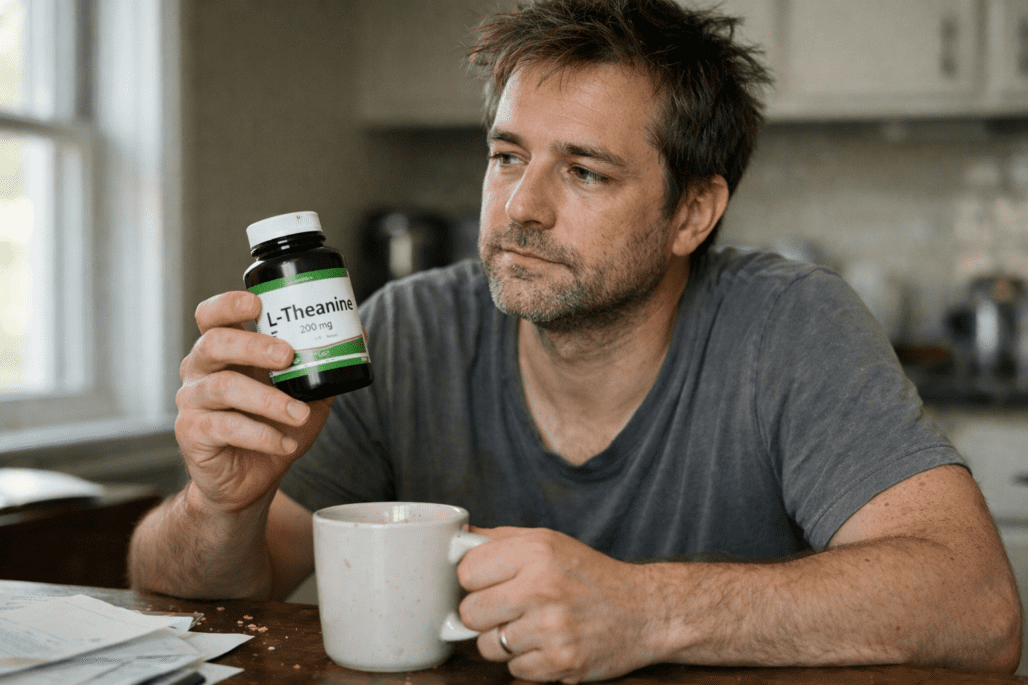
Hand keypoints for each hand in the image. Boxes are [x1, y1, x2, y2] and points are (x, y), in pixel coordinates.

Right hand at [175, 291, 333, 512]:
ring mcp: (192, 401)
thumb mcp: (304, 393)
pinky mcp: (192, 433)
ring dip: (268, 400)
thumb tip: (359, 333)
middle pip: (214, 343)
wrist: (252, 480)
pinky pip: (225, 427)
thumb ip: (322, 365)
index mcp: (224, 351)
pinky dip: (261, 435)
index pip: (212, 316)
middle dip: (253, 346)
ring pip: (223, 387)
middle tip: (288, 355)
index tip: (257, 304)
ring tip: (299, 414)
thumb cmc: (274, 427)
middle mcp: (201, 370)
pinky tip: (285, 442)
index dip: (228, 305)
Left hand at [457, 527, 660, 682]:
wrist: (644, 611)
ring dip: (504, 641)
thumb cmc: (589, 575)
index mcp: (536, 551)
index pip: (466, 570)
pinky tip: (547, 644)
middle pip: (469, 612)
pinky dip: (526, 661)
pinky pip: (513, 669)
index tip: (487, 583)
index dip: (473, 580)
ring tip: (531, 627)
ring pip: (487, 646)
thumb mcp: (548, 542)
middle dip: (483, 614)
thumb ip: (499, 540)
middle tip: (507, 609)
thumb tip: (453, 539)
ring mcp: (552, 628)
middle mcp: (542, 587)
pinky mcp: (561, 662)